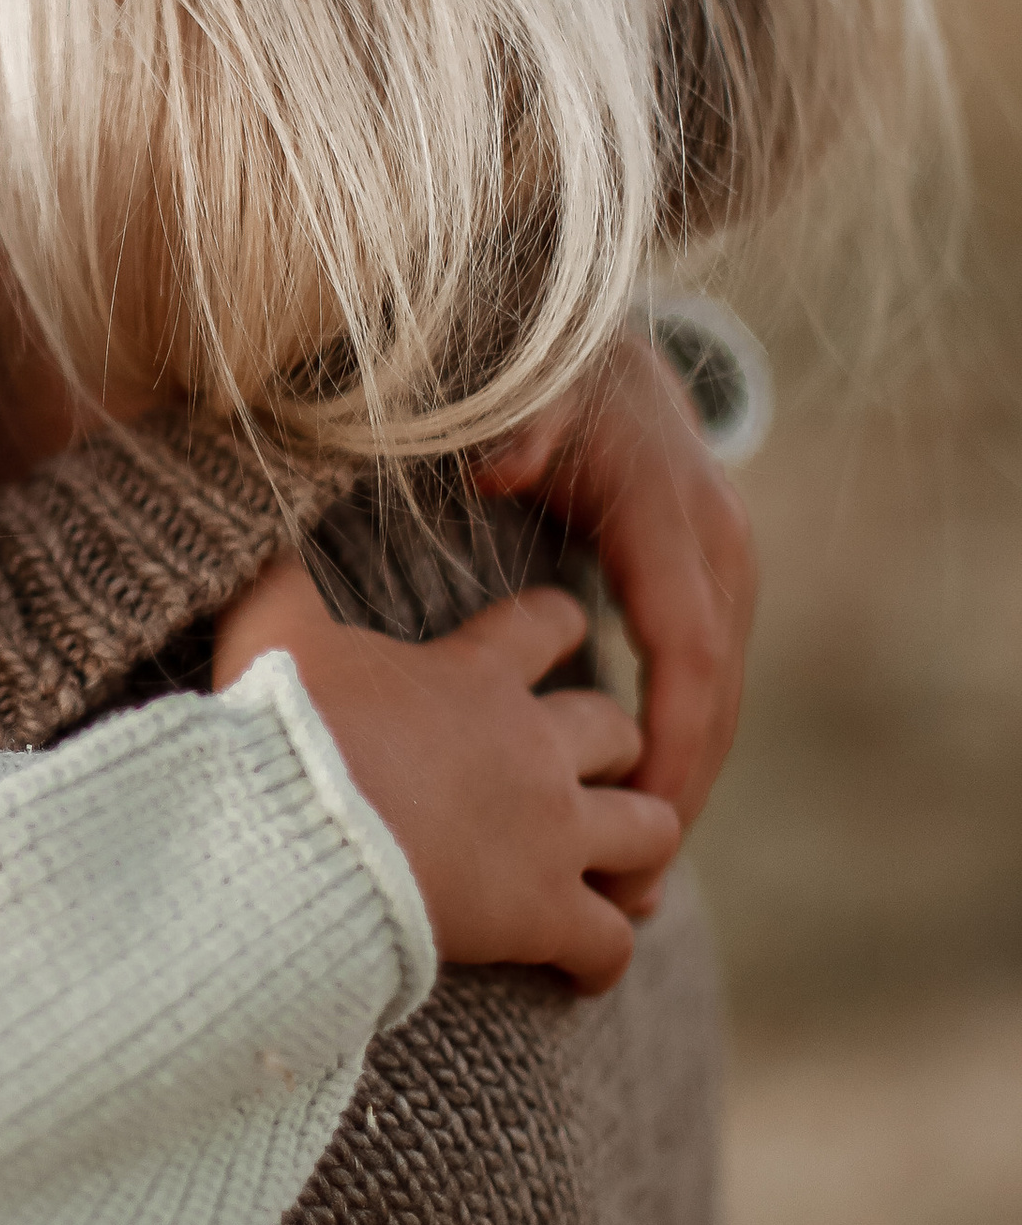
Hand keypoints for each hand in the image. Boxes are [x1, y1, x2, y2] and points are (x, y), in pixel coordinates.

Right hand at [214, 557, 678, 995]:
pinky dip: (605, 956)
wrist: (295, 836)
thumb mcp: (273, 631)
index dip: (559, 627)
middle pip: (615, 729)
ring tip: (621, 873)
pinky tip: (587, 971)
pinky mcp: (544, 913)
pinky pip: (610, 939)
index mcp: (474, 675)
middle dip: (613, 748)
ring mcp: (549, 832)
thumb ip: (281, 580)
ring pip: (648, 829)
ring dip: (640, 847)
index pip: (547, 626)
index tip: (564, 631)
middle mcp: (532, 746)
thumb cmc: (281, 733)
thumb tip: (264, 528)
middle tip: (592, 771)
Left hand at [470, 330, 756, 910]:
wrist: (591, 335)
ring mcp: (719, 562)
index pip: (688, 651)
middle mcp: (714, 543)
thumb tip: (506, 465)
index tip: (646, 820)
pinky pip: (702, 676)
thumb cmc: (542, 371)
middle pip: (715, 689)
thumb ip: (514, 422)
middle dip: (685, 789)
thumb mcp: (524, 383)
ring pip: (717, 690)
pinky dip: (684, 741)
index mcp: (668, 515)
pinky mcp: (704, 578)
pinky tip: (644, 806)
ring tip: (643, 874)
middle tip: (637, 889)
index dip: (674, 743)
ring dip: (689, 778)